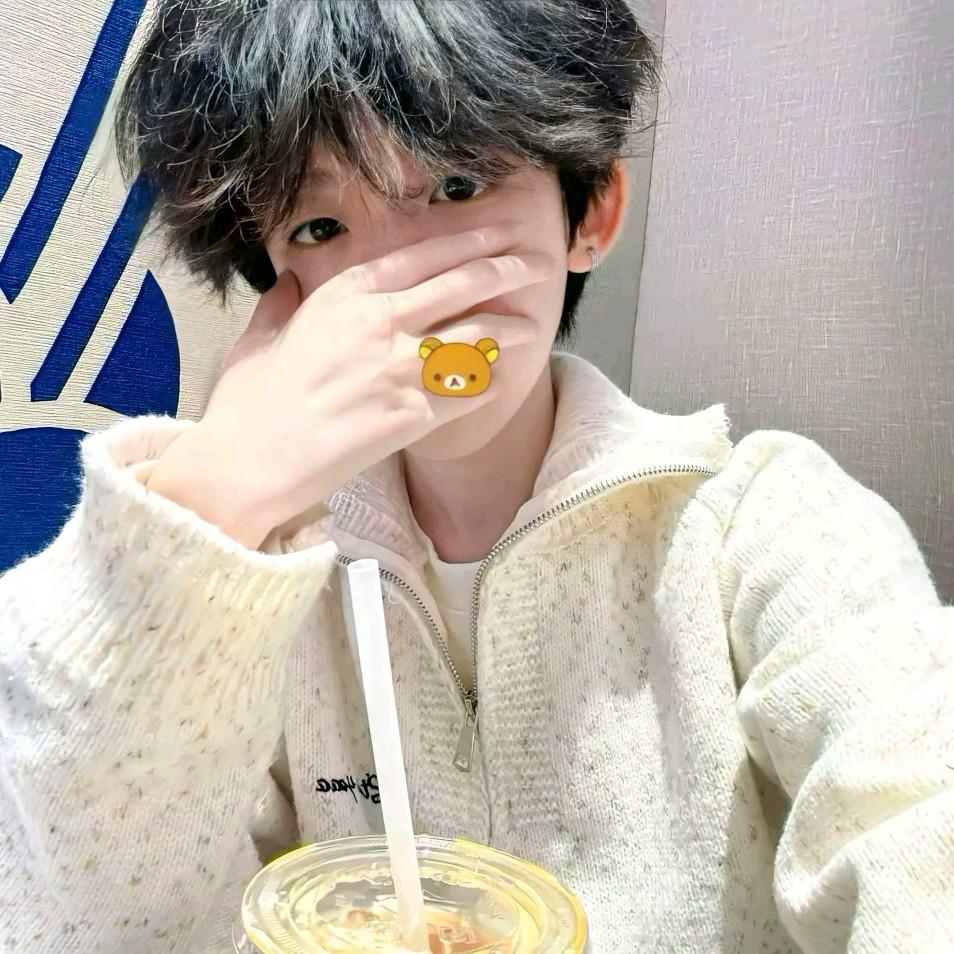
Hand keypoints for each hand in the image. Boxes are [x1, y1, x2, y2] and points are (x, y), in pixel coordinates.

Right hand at [147, 223, 552, 547]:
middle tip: (538, 266)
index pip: (425, 256)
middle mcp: (383, 322)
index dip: (471, 242)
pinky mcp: (415, 415)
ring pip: (477, 338)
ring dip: (509, 330)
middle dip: (508, 271)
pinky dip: (488, 384)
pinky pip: (468, 393)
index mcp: (347, 295)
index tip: (499, 235)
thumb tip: (287, 282)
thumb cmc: (251, 399)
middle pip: (463, 286)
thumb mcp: (260, 337)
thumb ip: (282, 304)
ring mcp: (403, 368)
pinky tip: (500, 380)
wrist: (254, 460)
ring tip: (530, 327)